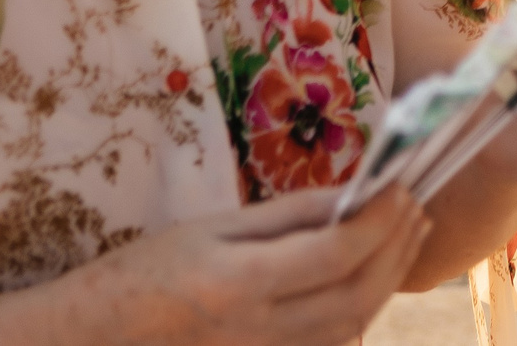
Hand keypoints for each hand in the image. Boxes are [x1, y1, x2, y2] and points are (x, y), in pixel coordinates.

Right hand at [64, 186, 430, 345]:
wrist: (100, 338)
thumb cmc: (148, 271)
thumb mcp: (214, 226)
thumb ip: (287, 216)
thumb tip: (350, 197)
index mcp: (239, 283)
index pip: (335, 254)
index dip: (379, 220)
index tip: (402, 185)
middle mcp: (259, 331)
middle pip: (356, 296)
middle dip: (396, 250)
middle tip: (416, 208)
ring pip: (352, 327)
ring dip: (389, 279)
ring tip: (407, 236)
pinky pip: (331, 344)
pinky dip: (361, 308)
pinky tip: (372, 276)